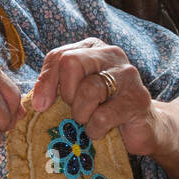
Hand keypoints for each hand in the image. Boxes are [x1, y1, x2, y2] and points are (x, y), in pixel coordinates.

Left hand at [31, 37, 166, 156]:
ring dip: (81, 114)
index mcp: (92, 48)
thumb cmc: (102, 109)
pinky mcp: (138, 99)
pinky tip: (101, 130)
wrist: (143, 128)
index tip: (40, 105)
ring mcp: (128, 75)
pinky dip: (95, 129)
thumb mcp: (74, 95)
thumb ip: (55, 89)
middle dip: (66, 94)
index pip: (58, 55)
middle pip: (70, 62)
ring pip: (88, 89)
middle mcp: (111, 54)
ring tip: (88, 121)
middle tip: (75, 110)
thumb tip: (35, 102)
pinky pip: (103, 115)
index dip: (46, 81)